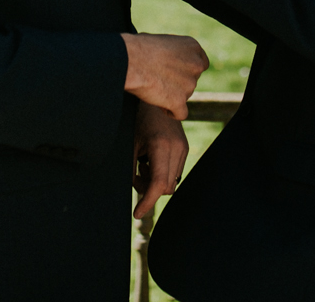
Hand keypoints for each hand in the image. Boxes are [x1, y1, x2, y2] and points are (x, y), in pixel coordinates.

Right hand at [121, 33, 207, 119]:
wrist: (129, 61)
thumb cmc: (138, 48)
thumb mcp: (164, 42)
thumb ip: (176, 53)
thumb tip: (173, 61)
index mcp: (193, 47)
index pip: (201, 64)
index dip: (187, 70)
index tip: (175, 73)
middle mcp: (196, 65)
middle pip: (192, 81)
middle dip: (178, 83)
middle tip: (158, 80)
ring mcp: (190, 84)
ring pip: (185, 96)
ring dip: (172, 96)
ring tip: (153, 89)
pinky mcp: (179, 101)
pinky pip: (180, 113)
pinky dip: (171, 112)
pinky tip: (160, 106)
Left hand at [132, 99, 188, 218]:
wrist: (153, 100)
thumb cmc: (137, 120)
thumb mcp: (130, 145)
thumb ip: (131, 170)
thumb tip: (134, 192)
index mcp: (161, 146)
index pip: (159, 184)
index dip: (147, 202)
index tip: (137, 213)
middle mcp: (176, 148)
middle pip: (166, 187)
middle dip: (149, 189)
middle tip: (135, 175)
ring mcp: (183, 148)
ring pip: (172, 181)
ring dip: (155, 181)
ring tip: (142, 163)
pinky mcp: (185, 147)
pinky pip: (175, 171)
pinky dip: (162, 172)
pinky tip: (151, 159)